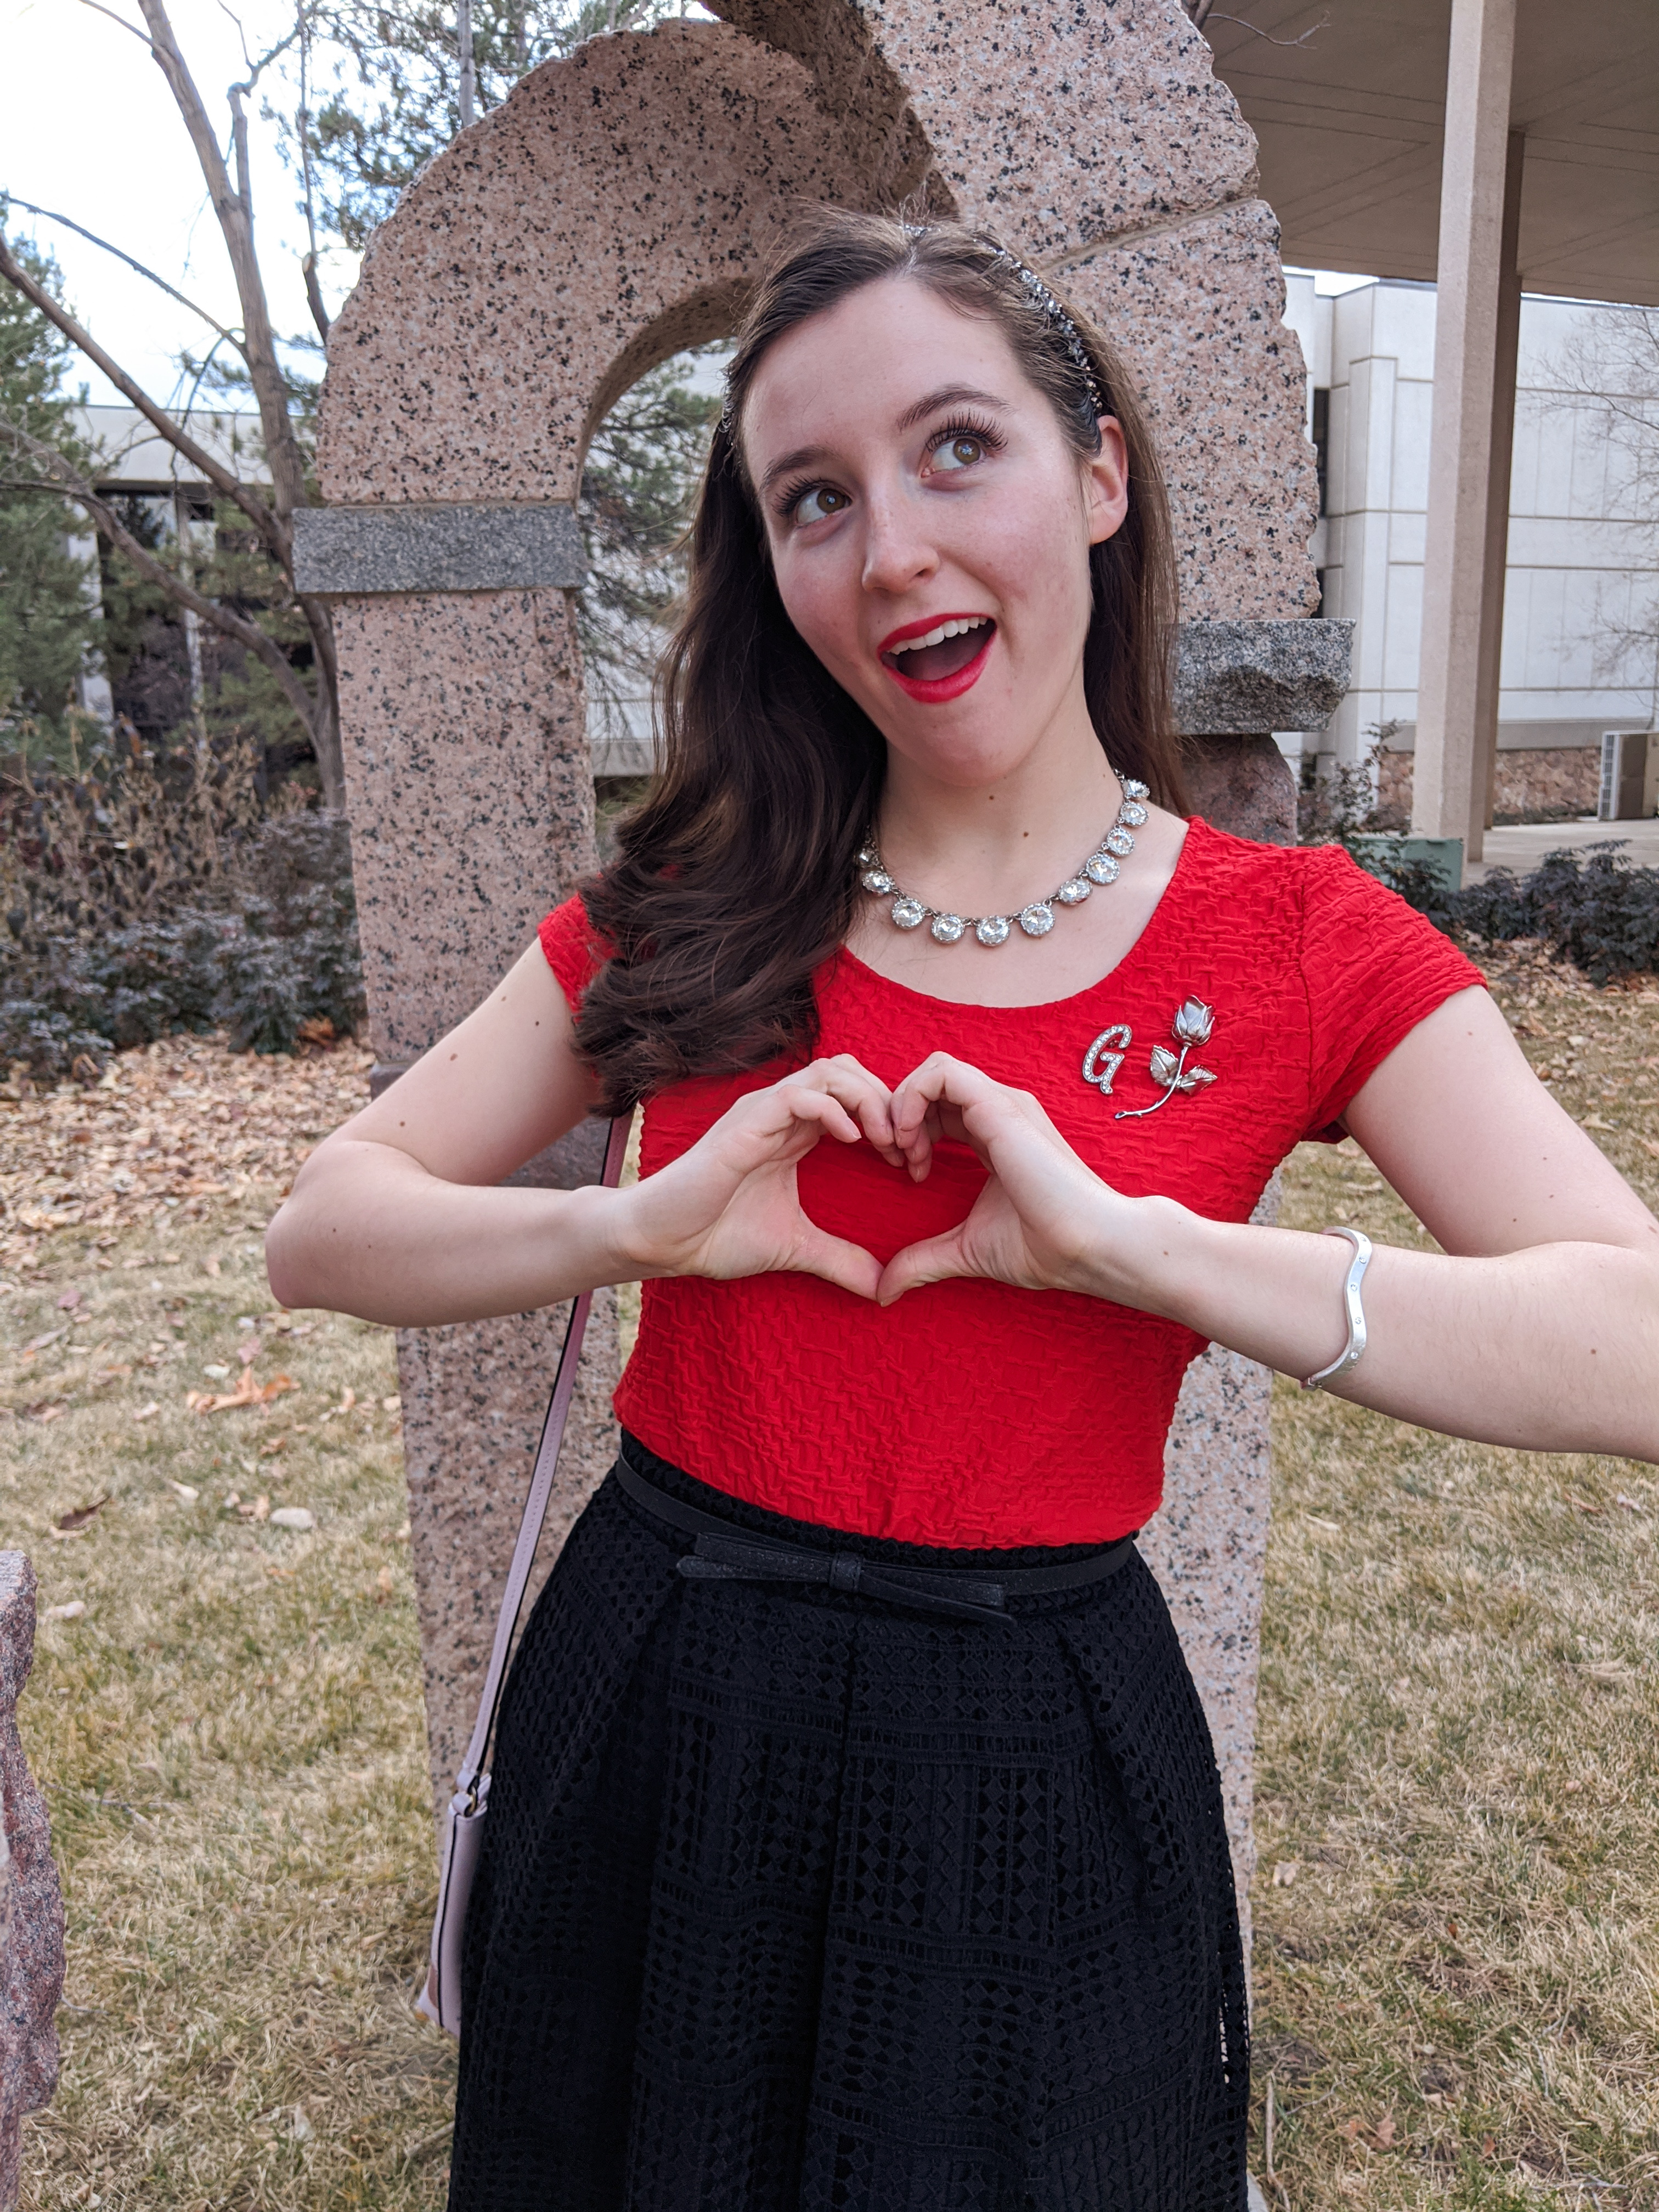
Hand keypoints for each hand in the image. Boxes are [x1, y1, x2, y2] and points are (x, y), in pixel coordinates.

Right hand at [614, 1056, 899, 1299]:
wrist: (662, 1241)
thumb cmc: (716, 1234)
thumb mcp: (795, 1248)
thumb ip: (839, 1260)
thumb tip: (882, 1287)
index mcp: (795, 1132)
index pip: (854, 1096)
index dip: (890, 1119)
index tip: (912, 1162)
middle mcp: (781, 1113)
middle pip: (849, 1071)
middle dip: (887, 1102)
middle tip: (909, 1148)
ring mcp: (762, 1113)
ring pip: (829, 1071)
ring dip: (867, 1099)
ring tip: (887, 1140)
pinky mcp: (745, 1124)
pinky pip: (797, 1095)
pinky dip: (832, 1108)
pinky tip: (852, 1140)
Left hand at [879, 1053, 1122, 1302]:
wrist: (1089, 1246)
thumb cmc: (1043, 1247)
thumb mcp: (966, 1251)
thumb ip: (924, 1260)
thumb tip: (884, 1290)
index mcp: (994, 1133)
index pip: (941, 1105)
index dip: (911, 1130)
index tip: (908, 1173)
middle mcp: (998, 1111)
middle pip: (932, 1083)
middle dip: (900, 1114)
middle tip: (895, 1159)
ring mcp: (1001, 1104)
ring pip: (934, 1068)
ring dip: (902, 1104)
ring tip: (901, 1149)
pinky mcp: (999, 1106)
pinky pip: (941, 1073)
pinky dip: (911, 1099)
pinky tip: (910, 1142)